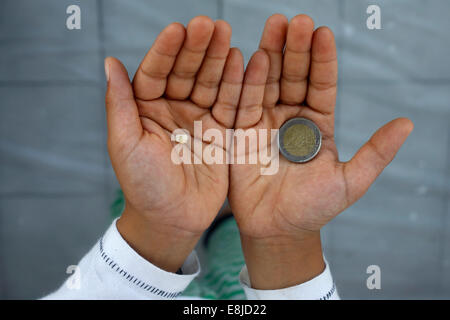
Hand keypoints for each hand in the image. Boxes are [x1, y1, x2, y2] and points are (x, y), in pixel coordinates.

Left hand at [105, 16, 243, 271]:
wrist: (172, 219)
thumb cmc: (143, 185)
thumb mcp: (126, 144)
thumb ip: (120, 104)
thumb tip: (109, 62)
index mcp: (146, 108)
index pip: (156, 71)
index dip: (166, 51)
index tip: (178, 30)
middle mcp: (174, 108)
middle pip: (186, 71)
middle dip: (197, 48)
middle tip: (209, 25)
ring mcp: (200, 118)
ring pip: (210, 82)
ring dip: (218, 59)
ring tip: (226, 34)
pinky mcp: (223, 131)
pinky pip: (231, 104)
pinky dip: (237, 84)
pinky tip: (242, 61)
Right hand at [229, 14, 412, 287]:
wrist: (277, 230)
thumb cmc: (313, 208)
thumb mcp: (350, 182)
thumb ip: (375, 153)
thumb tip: (408, 123)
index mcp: (317, 123)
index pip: (322, 84)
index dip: (322, 60)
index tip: (323, 33)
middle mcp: (291, 117)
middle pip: (293, 77)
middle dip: (295, 49)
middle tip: (296, 21)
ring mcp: (265, 122)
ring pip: (268, 82)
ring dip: (270, 54)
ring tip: (273, 25)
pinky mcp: (240, 132)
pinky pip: (242, 103)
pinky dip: (244, 81)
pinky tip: (247, 56)